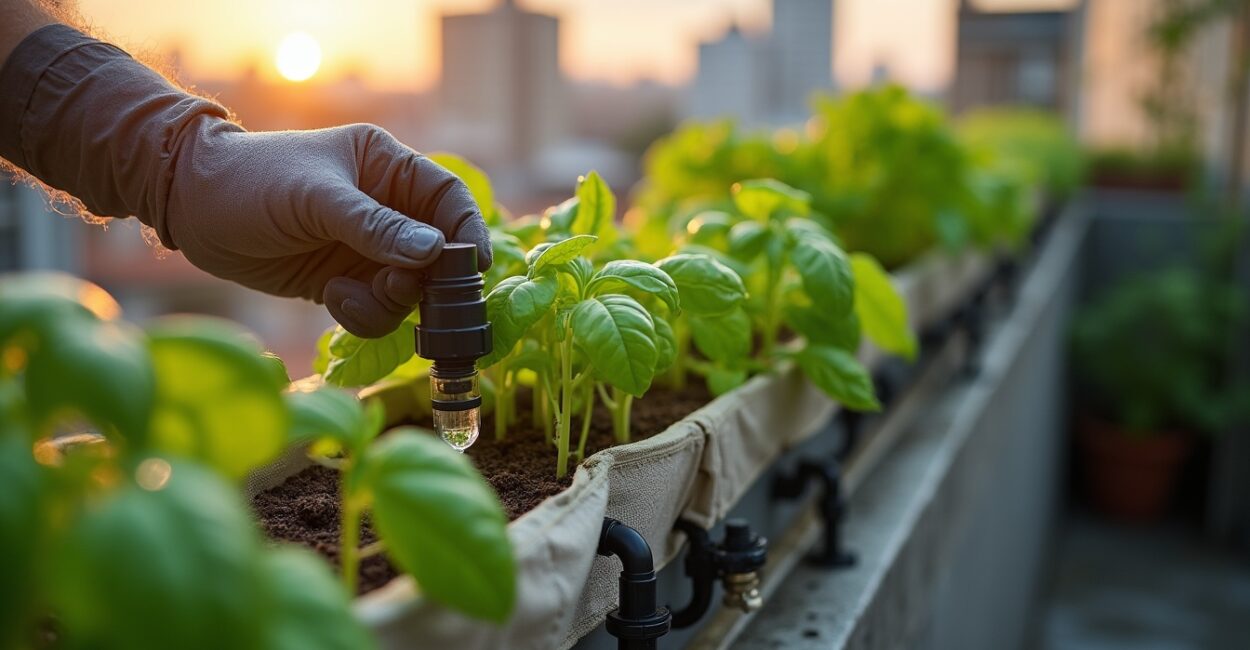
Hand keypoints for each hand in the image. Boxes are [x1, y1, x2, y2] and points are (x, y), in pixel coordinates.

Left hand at [163, 122, 491, 337]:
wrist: (189, 209)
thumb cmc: (251, 182)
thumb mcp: (316, 200)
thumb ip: (376, 226)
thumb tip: (435, 251)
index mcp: (385, 167)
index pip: (447, 198)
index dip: (467, 230)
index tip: (474, 266)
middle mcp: (384, 208)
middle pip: (436, 253)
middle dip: (425, 280)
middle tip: (399, 290)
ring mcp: (365, 248)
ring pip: (409, 289)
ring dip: (389, 302)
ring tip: (347, 296)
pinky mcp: (344, 280)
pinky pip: (378, 308)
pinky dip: (364, 314)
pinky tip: (332, 300)